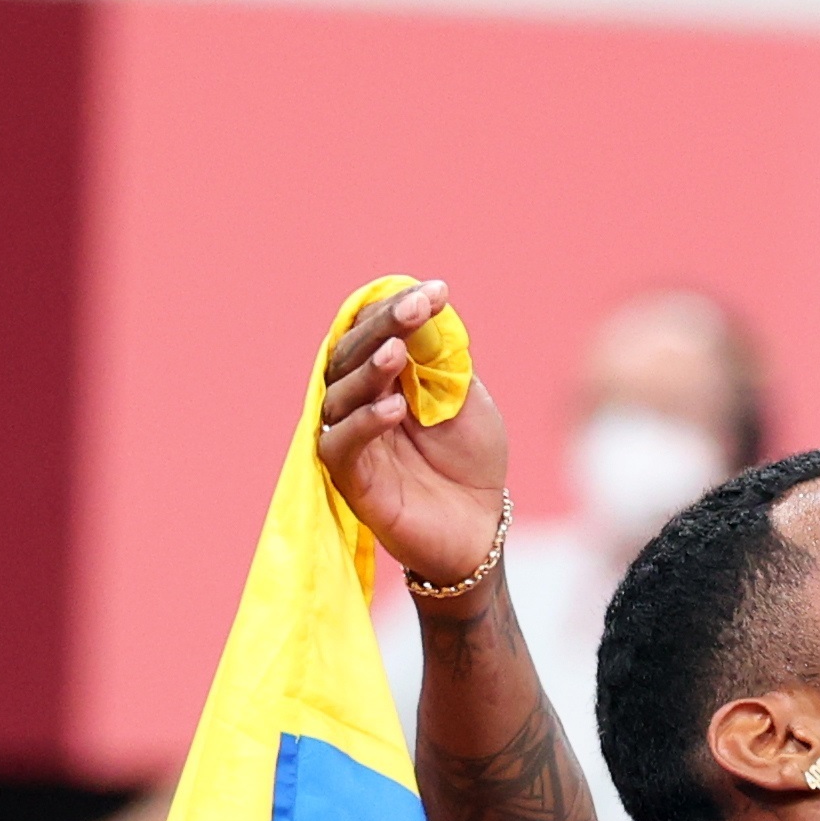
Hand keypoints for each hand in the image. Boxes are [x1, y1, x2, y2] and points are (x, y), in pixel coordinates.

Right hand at [315, 277, 512, 592]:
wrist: (481, 527)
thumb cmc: (472, 460)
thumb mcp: (466, 399)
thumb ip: (443, 360)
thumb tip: (425, 311)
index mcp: (385, 376)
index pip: (376, 330)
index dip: (399, 307)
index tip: (436, 293)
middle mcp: (359, 401)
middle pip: (350, 354)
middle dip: (383, 327)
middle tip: (415, 311)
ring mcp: (353, 440)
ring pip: (339, 396)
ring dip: (368, 371)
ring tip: (398, 354)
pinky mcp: (352, 480)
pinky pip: (341, 446)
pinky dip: (363, 424)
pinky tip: (394, 409)